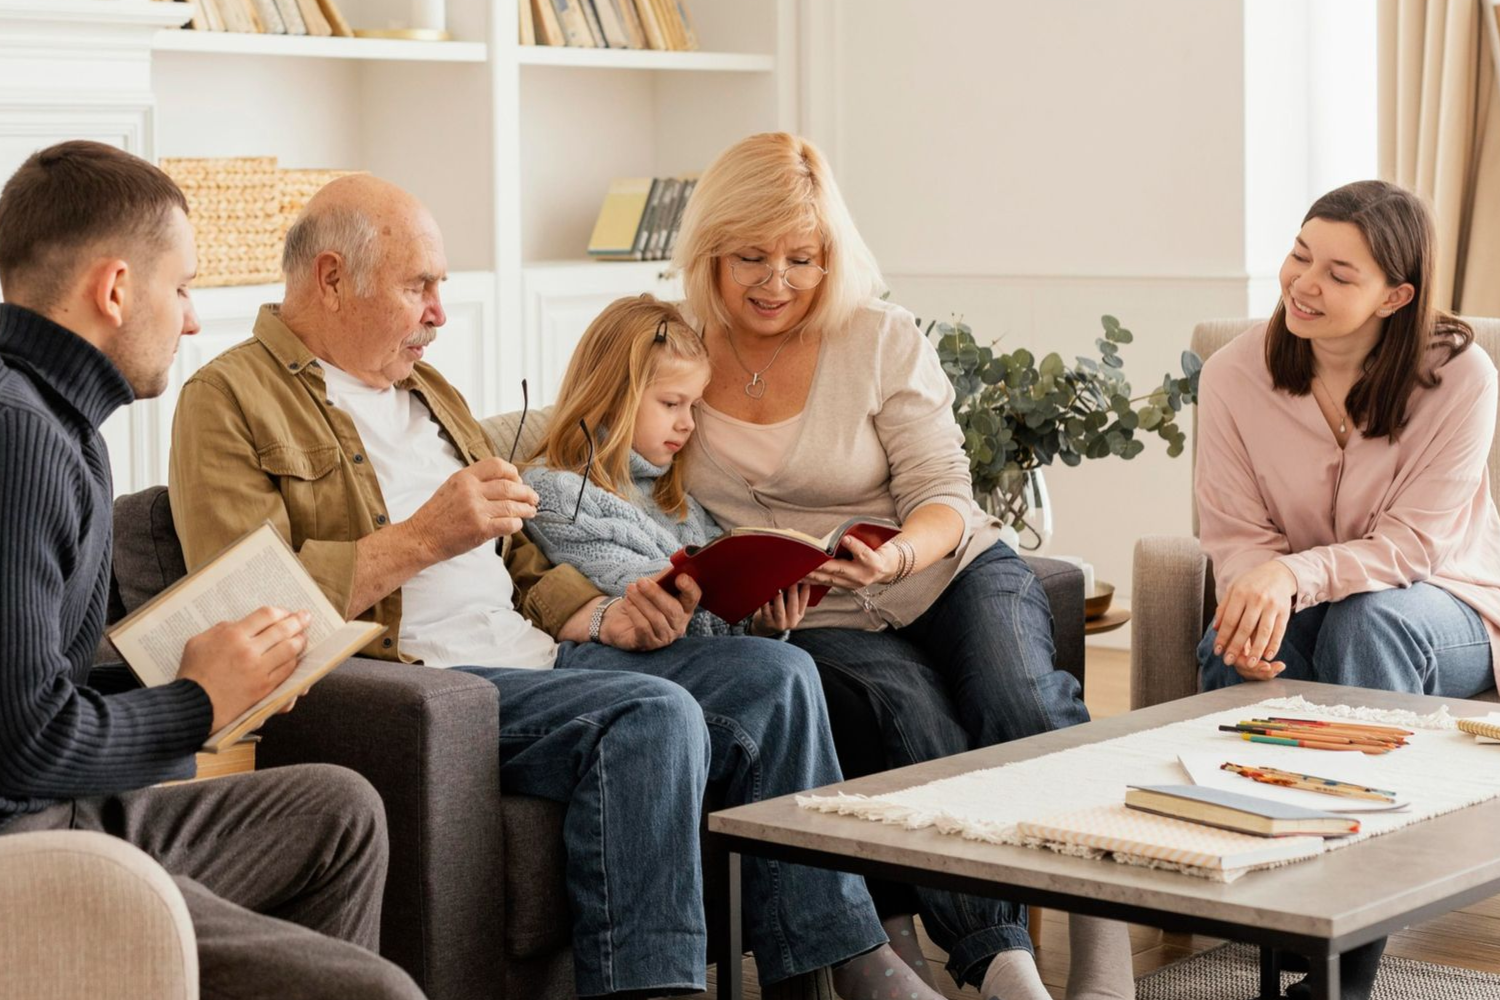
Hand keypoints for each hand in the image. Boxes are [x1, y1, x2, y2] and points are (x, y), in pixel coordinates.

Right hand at [177, 607, 311, 733]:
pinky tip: (296, 658)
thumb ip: (222, 629)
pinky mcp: (264, 688)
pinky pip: (287, 672)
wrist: (193, 705)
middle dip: (298, 621)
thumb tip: (241, 625)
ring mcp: (259, 670)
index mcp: (232, 635)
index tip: (286, 613)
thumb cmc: (192, 674)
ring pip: (290, 650)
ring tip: (303, 637)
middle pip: (282, 630)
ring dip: (300, 642)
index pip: (266, 615)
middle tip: (306, 617)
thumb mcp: (199, 642)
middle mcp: (249, 651)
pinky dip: (295, 663)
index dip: (280, 612)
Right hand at [405, 457, 537, 561]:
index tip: (519, 480)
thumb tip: (506, 482)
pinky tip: (517, 524)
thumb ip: (475, 482)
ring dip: (526, 509)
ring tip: (531, 511)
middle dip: (526, 492)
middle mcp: (471, 490)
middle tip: (533, 498)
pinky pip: (508, 524)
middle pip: (509, 486)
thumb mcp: (452, 487)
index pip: (497, 465)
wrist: (421, 537)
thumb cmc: (437, 514)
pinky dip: (517, 524)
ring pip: (512, 506)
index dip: (513, 472)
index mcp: (464, 477)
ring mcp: (476, 510)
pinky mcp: (480, 529)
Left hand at [599, 575, 700, 650]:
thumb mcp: (653, 586)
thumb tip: (674, 567)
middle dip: (656, 594)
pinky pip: (644, 628)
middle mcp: (678, 624)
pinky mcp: (648, 644)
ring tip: (630, 589)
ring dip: (642, 601)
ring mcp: (664, 637)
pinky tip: (627, 603)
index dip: (689, 588)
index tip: (680, 577)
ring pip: (657, 619)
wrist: (618, 619)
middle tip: (641, 582)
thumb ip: (664, 577)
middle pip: (673, 610)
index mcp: (684, 607)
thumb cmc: (640, 600)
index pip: (693, 598)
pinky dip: (635, 613)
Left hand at [751, 582, 811, 634]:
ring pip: (779, 610)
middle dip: (792, 591)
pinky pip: (766, 612)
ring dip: (779, 598)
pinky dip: (765, 604)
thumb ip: (793, 596)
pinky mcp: (767, 623)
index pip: (804, 601)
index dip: (805, 589)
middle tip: (792, 580)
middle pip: (793, 605)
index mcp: (799, 615)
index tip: (804, 578)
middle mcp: (791, 621)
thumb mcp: (789, 607)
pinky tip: (763, 596)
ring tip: (778, 588)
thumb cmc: (778, 611)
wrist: (765, 627)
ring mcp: (779, 624)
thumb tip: (796, 577)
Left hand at [802, 536, 901, 589]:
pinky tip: (800, 576)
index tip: (844, 537)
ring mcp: (852, 584)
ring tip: (797, 568)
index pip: (863, 553)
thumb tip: (843, 537)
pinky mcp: (844, 586)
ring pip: (829, 579)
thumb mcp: (877, 543)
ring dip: (812, 574)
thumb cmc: (880, 550)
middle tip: (806, 558)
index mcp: (873, 563)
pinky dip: (813, 579)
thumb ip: (862, 540)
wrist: (887, 569)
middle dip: (821, 565)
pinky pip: (826, 582)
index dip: (854, 545)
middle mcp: (862, 576)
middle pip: (839, 569)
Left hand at [1212, 560, 1297, 680]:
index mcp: (1240, 594)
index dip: (1223, 637)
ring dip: (1256, 650)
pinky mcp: (1285, 611)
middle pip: (1245, 628)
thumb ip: (1223, 608)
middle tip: (1229, 661)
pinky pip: (1279, 631)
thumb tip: (1216, 629)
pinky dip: (1274, 645)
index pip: (1229, 620)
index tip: (1218, 651)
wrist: (1278, 573)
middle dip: (1236, 647)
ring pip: (1263, 632)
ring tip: (1249, 664)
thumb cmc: (1251, 583)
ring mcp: (1272, 606)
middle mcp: (1256, 599)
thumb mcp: (1233, 589)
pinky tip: (1268, 656)